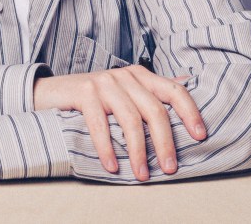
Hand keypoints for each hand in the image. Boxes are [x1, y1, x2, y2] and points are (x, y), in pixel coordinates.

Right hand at [33, 65, 205, 180]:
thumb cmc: (92, 98)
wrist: (50, 93)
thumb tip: (185, 88)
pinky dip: (107, 148)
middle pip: (154, 110)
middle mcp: (124, 75)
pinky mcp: (83, 92)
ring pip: (130, 119)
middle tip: (170, 168)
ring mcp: (103, 82)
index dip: (190, 112)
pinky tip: (112, 166)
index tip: (200, 136)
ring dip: (138, 152)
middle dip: (165, 142)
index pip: (174, 90)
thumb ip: (150, 92)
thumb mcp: (124, 91)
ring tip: (141, 175)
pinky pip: (100, 124)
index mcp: (140, 75)